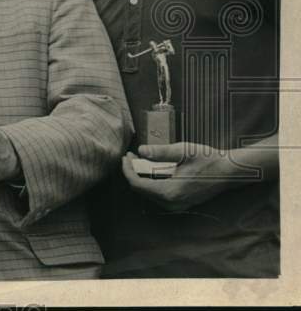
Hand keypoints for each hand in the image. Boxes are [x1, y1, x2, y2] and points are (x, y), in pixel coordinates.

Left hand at [121, 142, 254, 211]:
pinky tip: (152, 168)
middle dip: (132, 172)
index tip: (126, 155)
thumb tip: (141, 150)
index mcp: (170, 193)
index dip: (127, 170)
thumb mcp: (183, 151)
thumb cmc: (208, 160)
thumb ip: (160, 152)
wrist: (230, 172)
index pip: (137, 185)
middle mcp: (172, 204)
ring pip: (149, 194)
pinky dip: (151, 182)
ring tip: (139, 160)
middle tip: (131, 155)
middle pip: (141, 190)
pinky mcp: (181, 203)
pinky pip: (159, 195)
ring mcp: (177, 206)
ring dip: (142, 177)